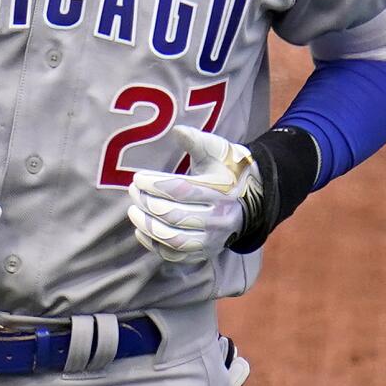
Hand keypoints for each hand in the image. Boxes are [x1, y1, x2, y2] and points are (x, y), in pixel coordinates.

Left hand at [127, 127, 261, 263]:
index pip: (181, 191)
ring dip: (148, 226)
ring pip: (174, 240)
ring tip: (133, 211)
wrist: (253, 197)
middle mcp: (218, 218)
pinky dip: (155, 246)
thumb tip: (176, 130)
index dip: (154, 185)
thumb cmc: (226, 169)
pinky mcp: (206, 252)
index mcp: (220, 191)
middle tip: (132, 191)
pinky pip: (176, 256)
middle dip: (147, 203)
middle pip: (174, 215)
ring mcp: (212, 239)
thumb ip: (196, 140)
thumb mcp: (216, 150)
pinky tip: (141, 231)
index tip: (138, 178)